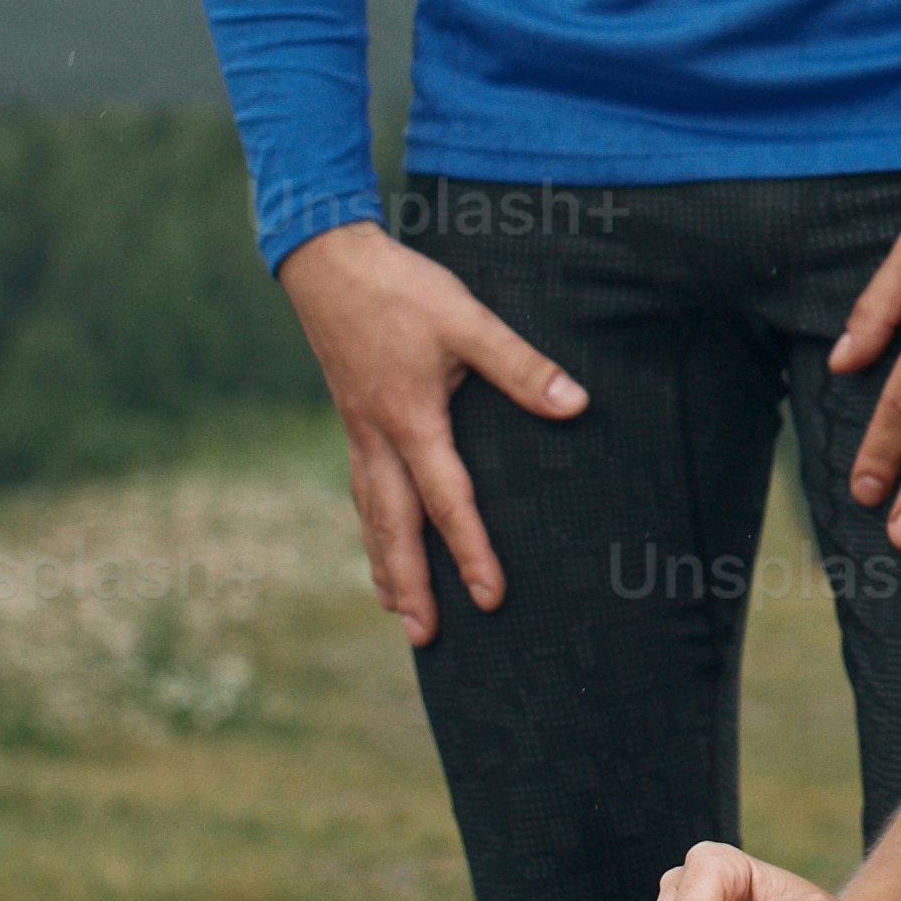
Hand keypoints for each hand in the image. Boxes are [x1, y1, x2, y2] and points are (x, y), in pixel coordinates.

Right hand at [272, 221, 586, 645]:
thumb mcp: (467, 320)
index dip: (471, 552)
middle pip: (395, 529)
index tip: (490, 598)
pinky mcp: (353, 418)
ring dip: (385, 565)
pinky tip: (376, 539)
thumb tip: (574, 406)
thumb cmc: (400, 289)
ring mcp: (359, 431)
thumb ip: (521, 366)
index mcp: (411, 421)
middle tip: (425, 639)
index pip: (447, 501)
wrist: (326, 260)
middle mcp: (378, 438)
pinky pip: (361, 489)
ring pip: (372, 514)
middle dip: (412, 586)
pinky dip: (370, 527)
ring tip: (396, 609)